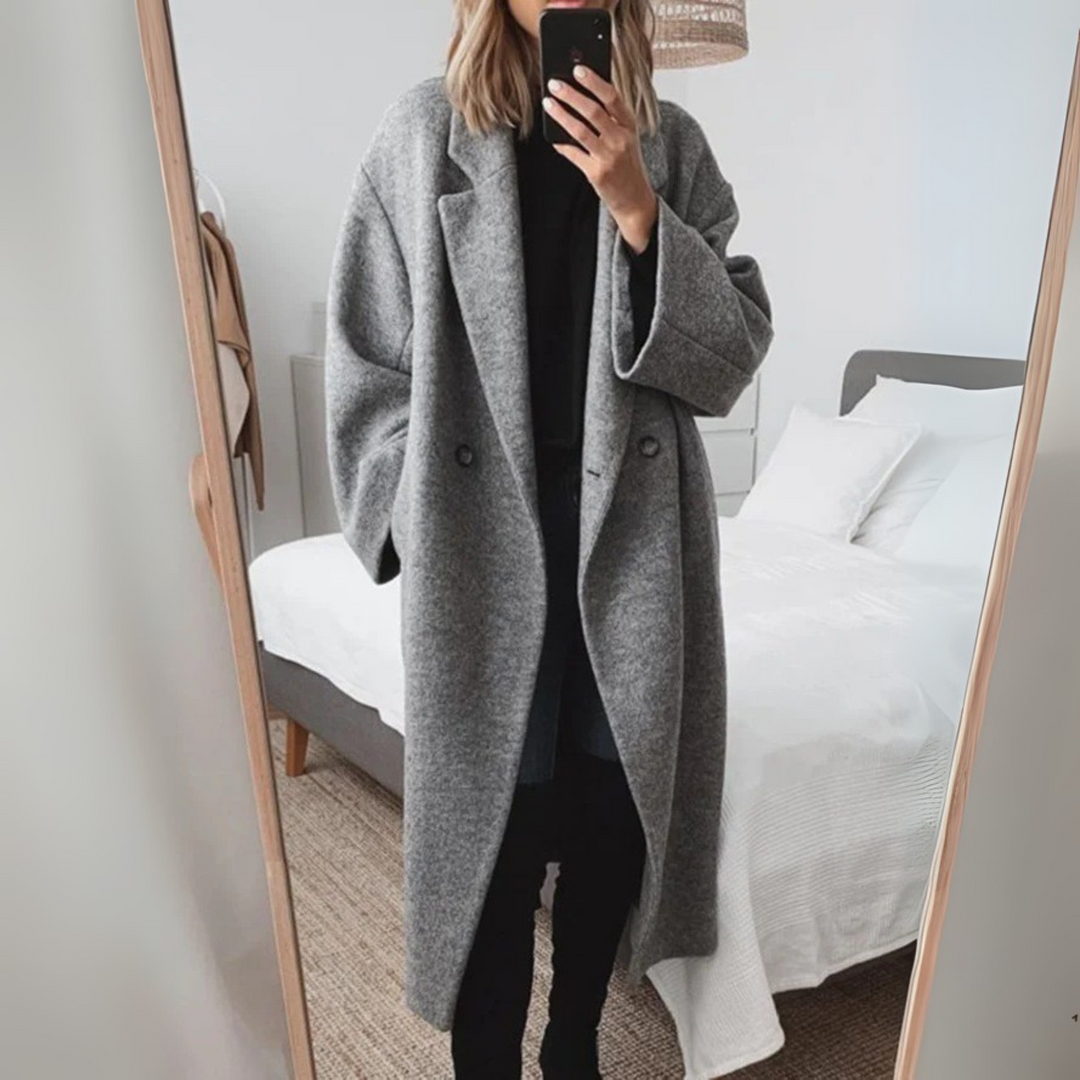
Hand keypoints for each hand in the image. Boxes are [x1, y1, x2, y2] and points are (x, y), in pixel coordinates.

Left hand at [543, 65, 657, 253]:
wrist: (635, 200)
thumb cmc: (627, 164)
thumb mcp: (626, 138)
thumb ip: (610, 118)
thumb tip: (581, 95)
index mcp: (630, 125)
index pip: (612, 97)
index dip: (594, 81)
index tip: (578, 69)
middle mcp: (621, 139)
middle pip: (593, 111)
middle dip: (571, 95)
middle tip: (554, 83)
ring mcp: (609, 157)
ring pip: (580, 130)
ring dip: (561, 114)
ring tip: (548, 103)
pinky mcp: (597, 173)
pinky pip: (574, 154)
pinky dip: (561, 143)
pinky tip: (552, 136)